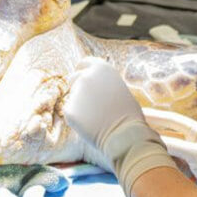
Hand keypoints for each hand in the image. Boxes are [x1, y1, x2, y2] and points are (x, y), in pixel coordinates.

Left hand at [64, 57, 175, 196]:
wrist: (124, 134)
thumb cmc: (128, 114)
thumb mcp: (119, 88)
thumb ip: (104, 83)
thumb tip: (96, 85)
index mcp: (102, 68)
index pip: (85, 63)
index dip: (81, 69)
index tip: (79, 74)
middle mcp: (86, 76)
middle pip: (74, 78)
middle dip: (76, 86)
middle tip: (87, 102)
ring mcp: (76, 92)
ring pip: (73, 97)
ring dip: (80, 104)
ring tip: (98, 117)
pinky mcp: (69, 109)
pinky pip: (71, 112)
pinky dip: (78, 118)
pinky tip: (92, 125)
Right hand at [142, 108, 196, 186]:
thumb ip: (178, 147)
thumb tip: (157, 139)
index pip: (172, 120)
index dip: (155, 115)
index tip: (140, 111)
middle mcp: (194, 140)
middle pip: (168, 131)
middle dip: (152, 127)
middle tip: (133, 124)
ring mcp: (192, 153)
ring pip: (169, 146)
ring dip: (155, 143)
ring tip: (138, 140)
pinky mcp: (190, 167)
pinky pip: (172, 159)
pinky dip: (162, 157)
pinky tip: (152, 157)